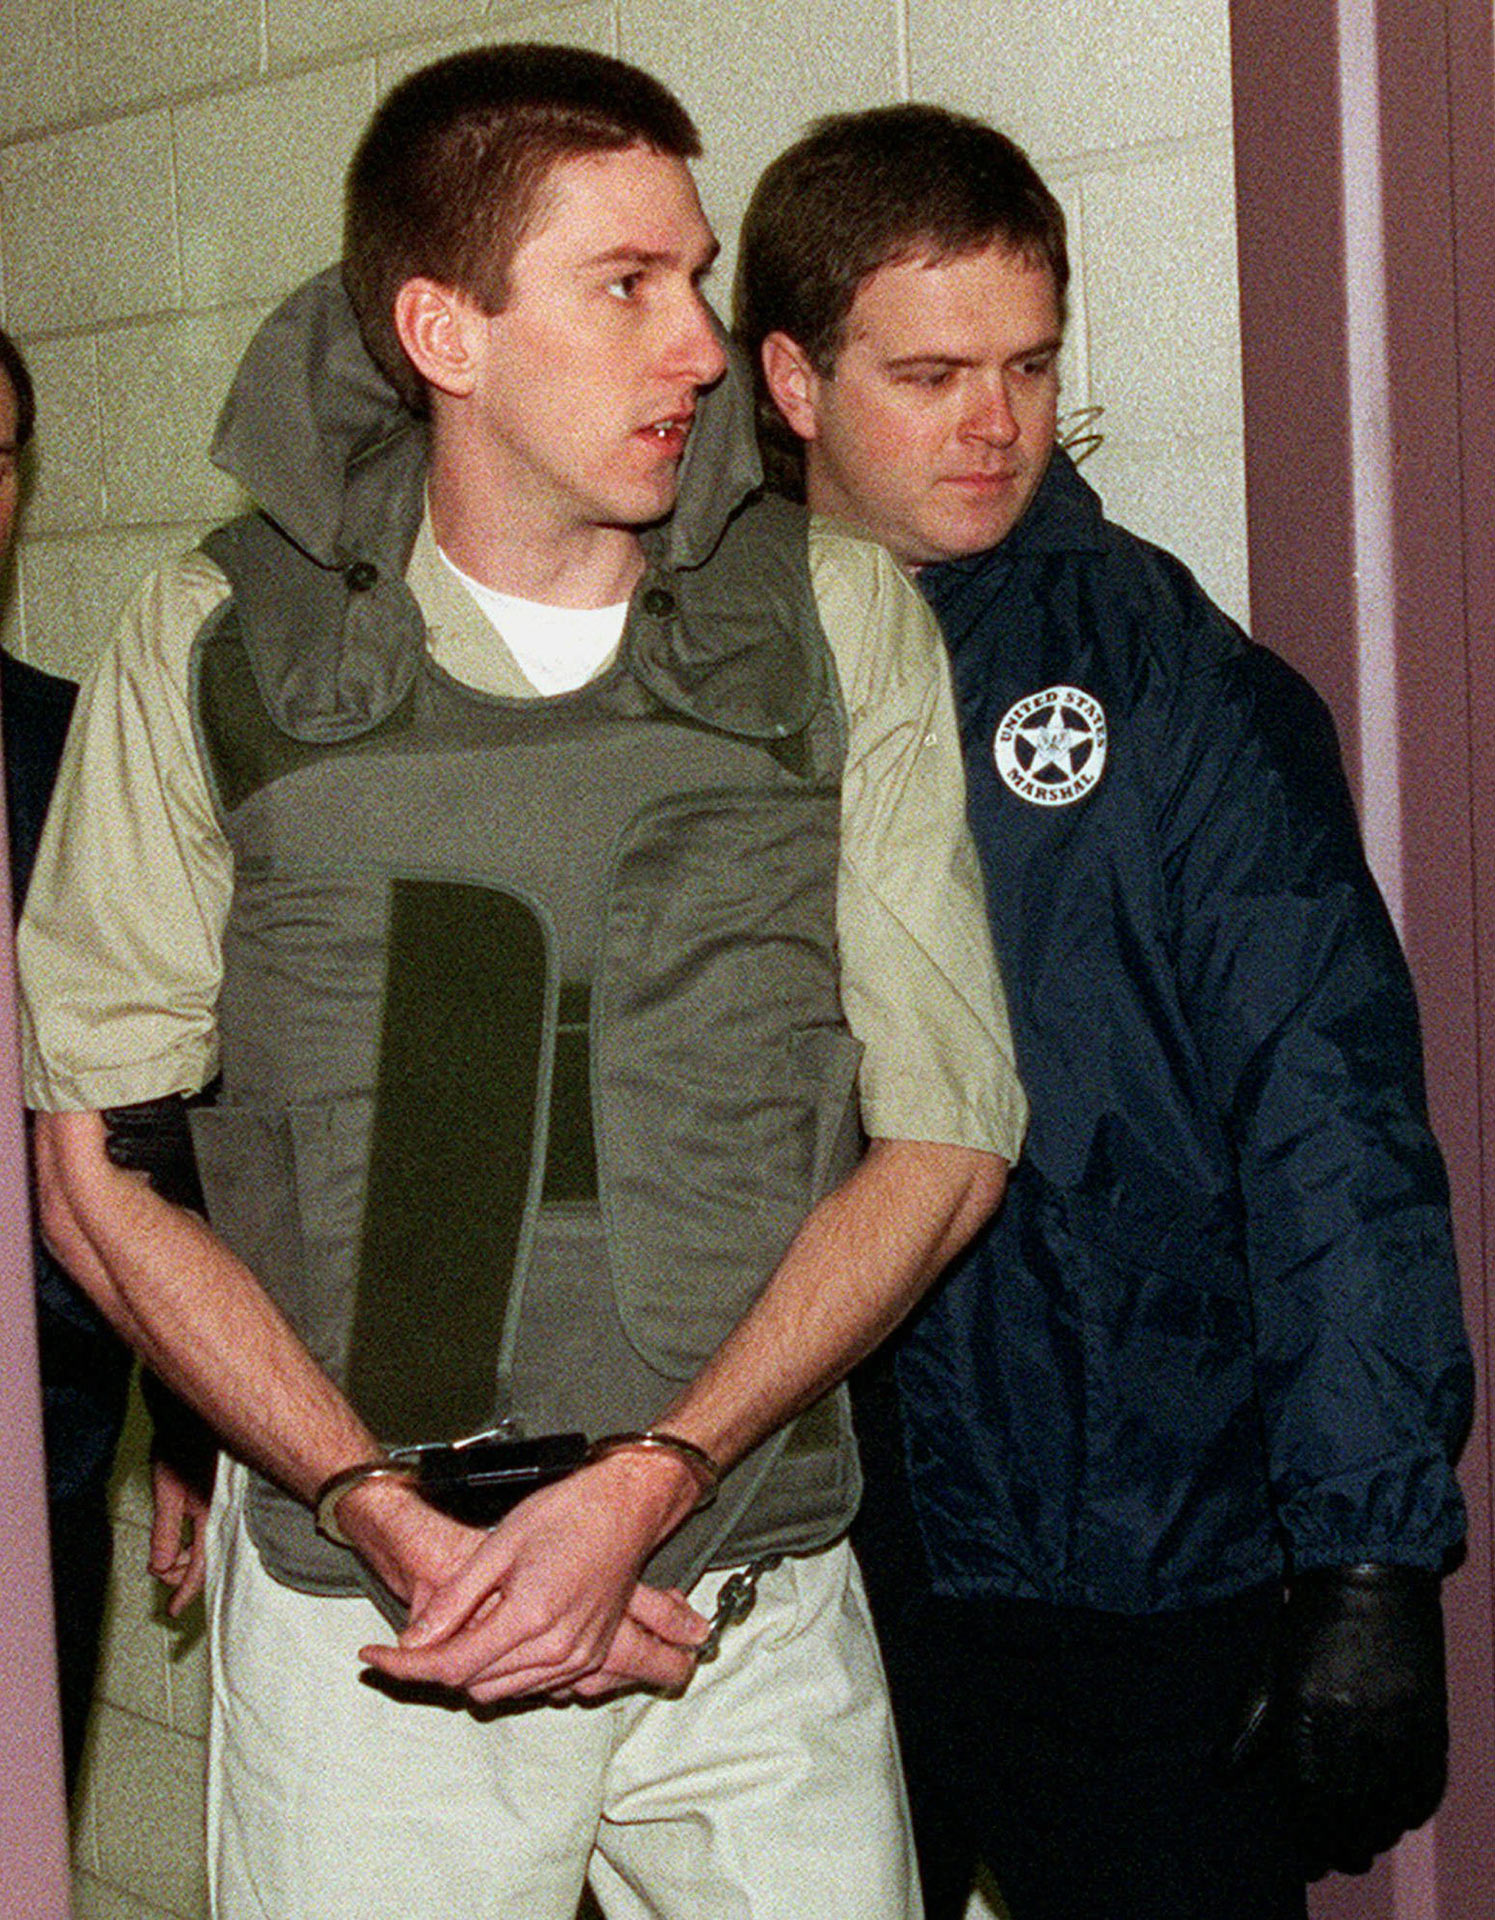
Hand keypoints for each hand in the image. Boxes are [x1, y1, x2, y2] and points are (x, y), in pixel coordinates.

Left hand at [148, 1456, 212, 1616]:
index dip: (186, 1591)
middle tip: (164, 1574)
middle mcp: (225, 1512)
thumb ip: (166, 1531)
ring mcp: (228, 1504)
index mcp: (212, 1514)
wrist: (199, 1412)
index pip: (201, 1566)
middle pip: (208, 1558)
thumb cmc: (181, 1445)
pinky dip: (199, 1540)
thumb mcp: (166, 1491)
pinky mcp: (227, 1496)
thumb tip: (160, 1567)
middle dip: (183, 1572)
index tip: (173, 1611)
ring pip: (212, 1544)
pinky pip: (215, 1529)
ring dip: (190, 1556)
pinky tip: (187, 1539)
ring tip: (171, 1556)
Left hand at [356, 1452, 709, 1702]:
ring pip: (503, 1690)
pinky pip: (533, 1684)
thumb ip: (455, 1600)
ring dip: (470, 1671)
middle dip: (435, 1668)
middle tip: (411, 1639)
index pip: (451, 1665)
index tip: (370, 1658)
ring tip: (451, 1635)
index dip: (403, 1667)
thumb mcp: (500, 1544)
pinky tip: (493, 1637)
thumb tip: (413, 1642)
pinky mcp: (590, 1657)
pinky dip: (503, 1671)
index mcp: (531, 1617)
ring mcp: (579, 1658)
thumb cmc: (566, 1512)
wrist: (628, 1508)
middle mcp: (558, 1649)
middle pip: (473, 1684)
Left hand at [1232, 1564, 1447, 1874]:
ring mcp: (1400, 1727)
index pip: (1308, 1802)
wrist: (1373, 1573)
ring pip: (1390, 1812)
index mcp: (1309, 1711)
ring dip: (1375, 1836)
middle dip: (1339, 1847)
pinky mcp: (1432, 1722)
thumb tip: (1224, 1775)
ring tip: (1358, 1843)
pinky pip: (1426, 1790)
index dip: (1305, 1841)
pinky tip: (1395, 1816)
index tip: (1301, 1861)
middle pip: (1351, 1817)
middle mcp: (1358, 1727)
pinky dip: (1410, 1811)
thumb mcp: (1270, 1666)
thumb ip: (1251, 1724)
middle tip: (1329, 1858)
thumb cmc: (1310, 1619)